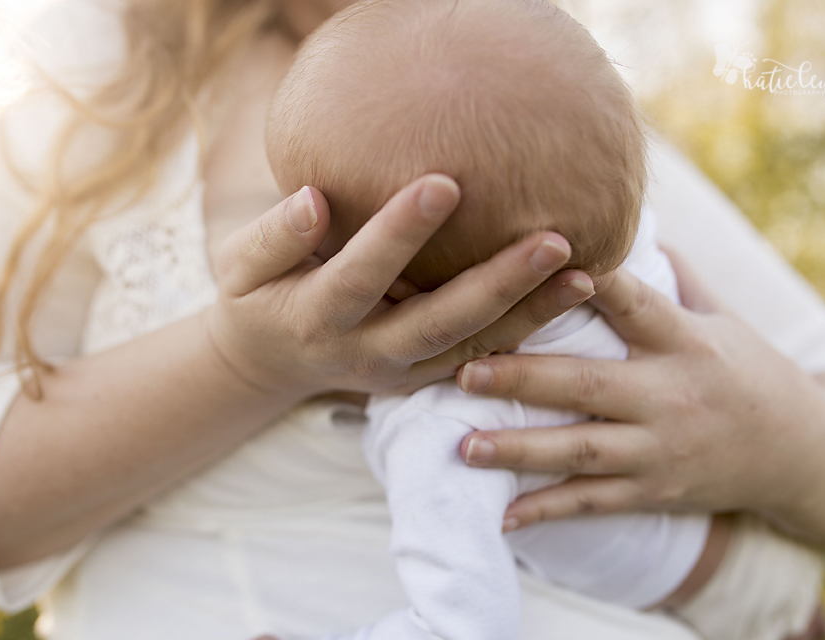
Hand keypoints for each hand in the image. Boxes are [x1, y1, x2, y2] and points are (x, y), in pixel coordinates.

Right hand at [205, 174, 594, 400]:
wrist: (271, 363)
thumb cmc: (257, 298)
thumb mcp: (240, 268)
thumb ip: (274, 236)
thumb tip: (314, 200)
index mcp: (316, 317)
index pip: (360, 274)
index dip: (399, 233)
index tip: (446, 181)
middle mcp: (366, 352)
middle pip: (439, 323)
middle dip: (497, 284)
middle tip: (553, 240)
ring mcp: (400, 372)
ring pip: (472, 349)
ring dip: (529, 316)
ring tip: (584, 275)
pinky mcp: (423, 378)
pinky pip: (480, 358)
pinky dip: (526, 332)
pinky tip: (571, 296)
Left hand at [456, 252, 824, 534]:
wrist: (802, 454)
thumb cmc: (746, 371)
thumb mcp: (719, 319)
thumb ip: (667, 278)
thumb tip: (620, 219)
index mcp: (683, 341)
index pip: (633, 303)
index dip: (589, 282)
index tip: (539, 262)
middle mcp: (670, 395)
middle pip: (589, 384)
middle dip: (523, 378)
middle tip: (464, 370)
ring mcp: (660, 450)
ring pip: (581, 451)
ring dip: (519, 450)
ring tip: (463, 446)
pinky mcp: (654, 492)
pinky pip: (593, 503)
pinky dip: (546, 511)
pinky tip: (502, 517)